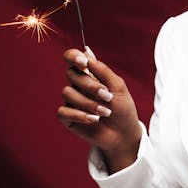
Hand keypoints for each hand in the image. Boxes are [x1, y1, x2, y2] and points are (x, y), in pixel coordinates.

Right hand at [57, 49, 141, 172]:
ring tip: (105, 112)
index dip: (73, 56)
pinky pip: (63, 111)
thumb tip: (87, 54)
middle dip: (90, 85)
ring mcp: (72, 101)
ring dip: (89, 103)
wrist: (124, 133)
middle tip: (107, 96)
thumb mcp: (118, 87)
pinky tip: (94, 119)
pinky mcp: (68, 117)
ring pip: (67, 93)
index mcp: (89, 74)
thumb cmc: (122, 108)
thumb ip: (103, 71)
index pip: (73, 58)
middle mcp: (78, 85)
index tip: (84, 63)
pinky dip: (79, 115)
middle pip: (71, 75)